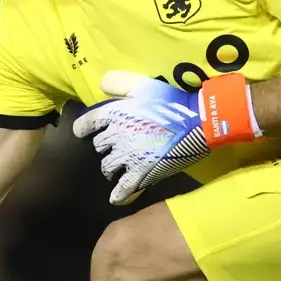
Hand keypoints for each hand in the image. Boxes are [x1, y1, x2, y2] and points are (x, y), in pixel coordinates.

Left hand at [73, 71, 209, 204]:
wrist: (197, 122)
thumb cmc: (170, 101)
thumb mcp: (141, 83)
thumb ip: (116, 82)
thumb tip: (101, 88)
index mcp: (113, 114)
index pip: (86, 124)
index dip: (83, 128)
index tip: (84, 131)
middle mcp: (115, 136)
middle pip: (98, 147)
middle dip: (103, 147)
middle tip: (112, 147)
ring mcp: (127, 157)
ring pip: (107, 167)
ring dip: (110, 168)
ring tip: (116, 169)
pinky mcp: (141, 173)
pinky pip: (123, 189)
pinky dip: (118, 195)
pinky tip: (115, 198)